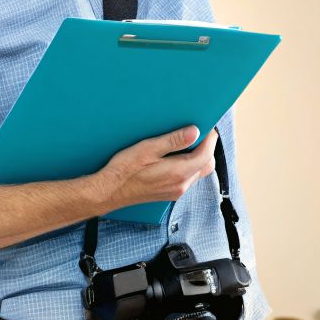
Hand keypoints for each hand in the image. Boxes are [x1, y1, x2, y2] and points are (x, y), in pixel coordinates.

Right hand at [91, 125, 217, 210]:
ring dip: (198, 157)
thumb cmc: (124, 170)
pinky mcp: (169, 193)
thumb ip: (173, 141)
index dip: (210, 138)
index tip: (208, 126)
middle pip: (207, 164)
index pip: (207, 154)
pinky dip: (189, 166)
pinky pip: (188, 178)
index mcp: (179, 172)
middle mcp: (181, 185)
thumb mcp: (148, 149)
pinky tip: (176, 156)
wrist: (109, 192)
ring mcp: (176, 191)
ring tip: (187, 142)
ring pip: (198, 172)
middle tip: (200, 133)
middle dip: (208, 148)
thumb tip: (195, 131)